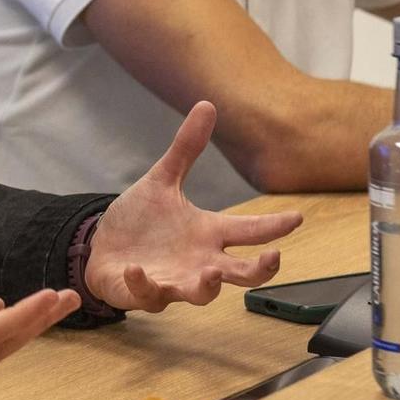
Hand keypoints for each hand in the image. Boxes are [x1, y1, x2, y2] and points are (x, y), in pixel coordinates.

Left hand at [84, 101, 301, 312]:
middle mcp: (199, 261)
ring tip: (211, 274)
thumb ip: (186, 149)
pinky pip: (149, 294)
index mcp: (207, 233)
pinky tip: (136, 269)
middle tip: (273, 258)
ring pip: (202, 295)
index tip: (297, 216)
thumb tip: (207, 104)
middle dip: (259, 270)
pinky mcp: (144, 292)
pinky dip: (144, 283)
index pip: (248, 230)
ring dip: (207, 287)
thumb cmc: (140, 221)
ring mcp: (174, 280)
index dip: (274, 225)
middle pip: (241, 274)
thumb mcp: (161, 180)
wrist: (103, 248)